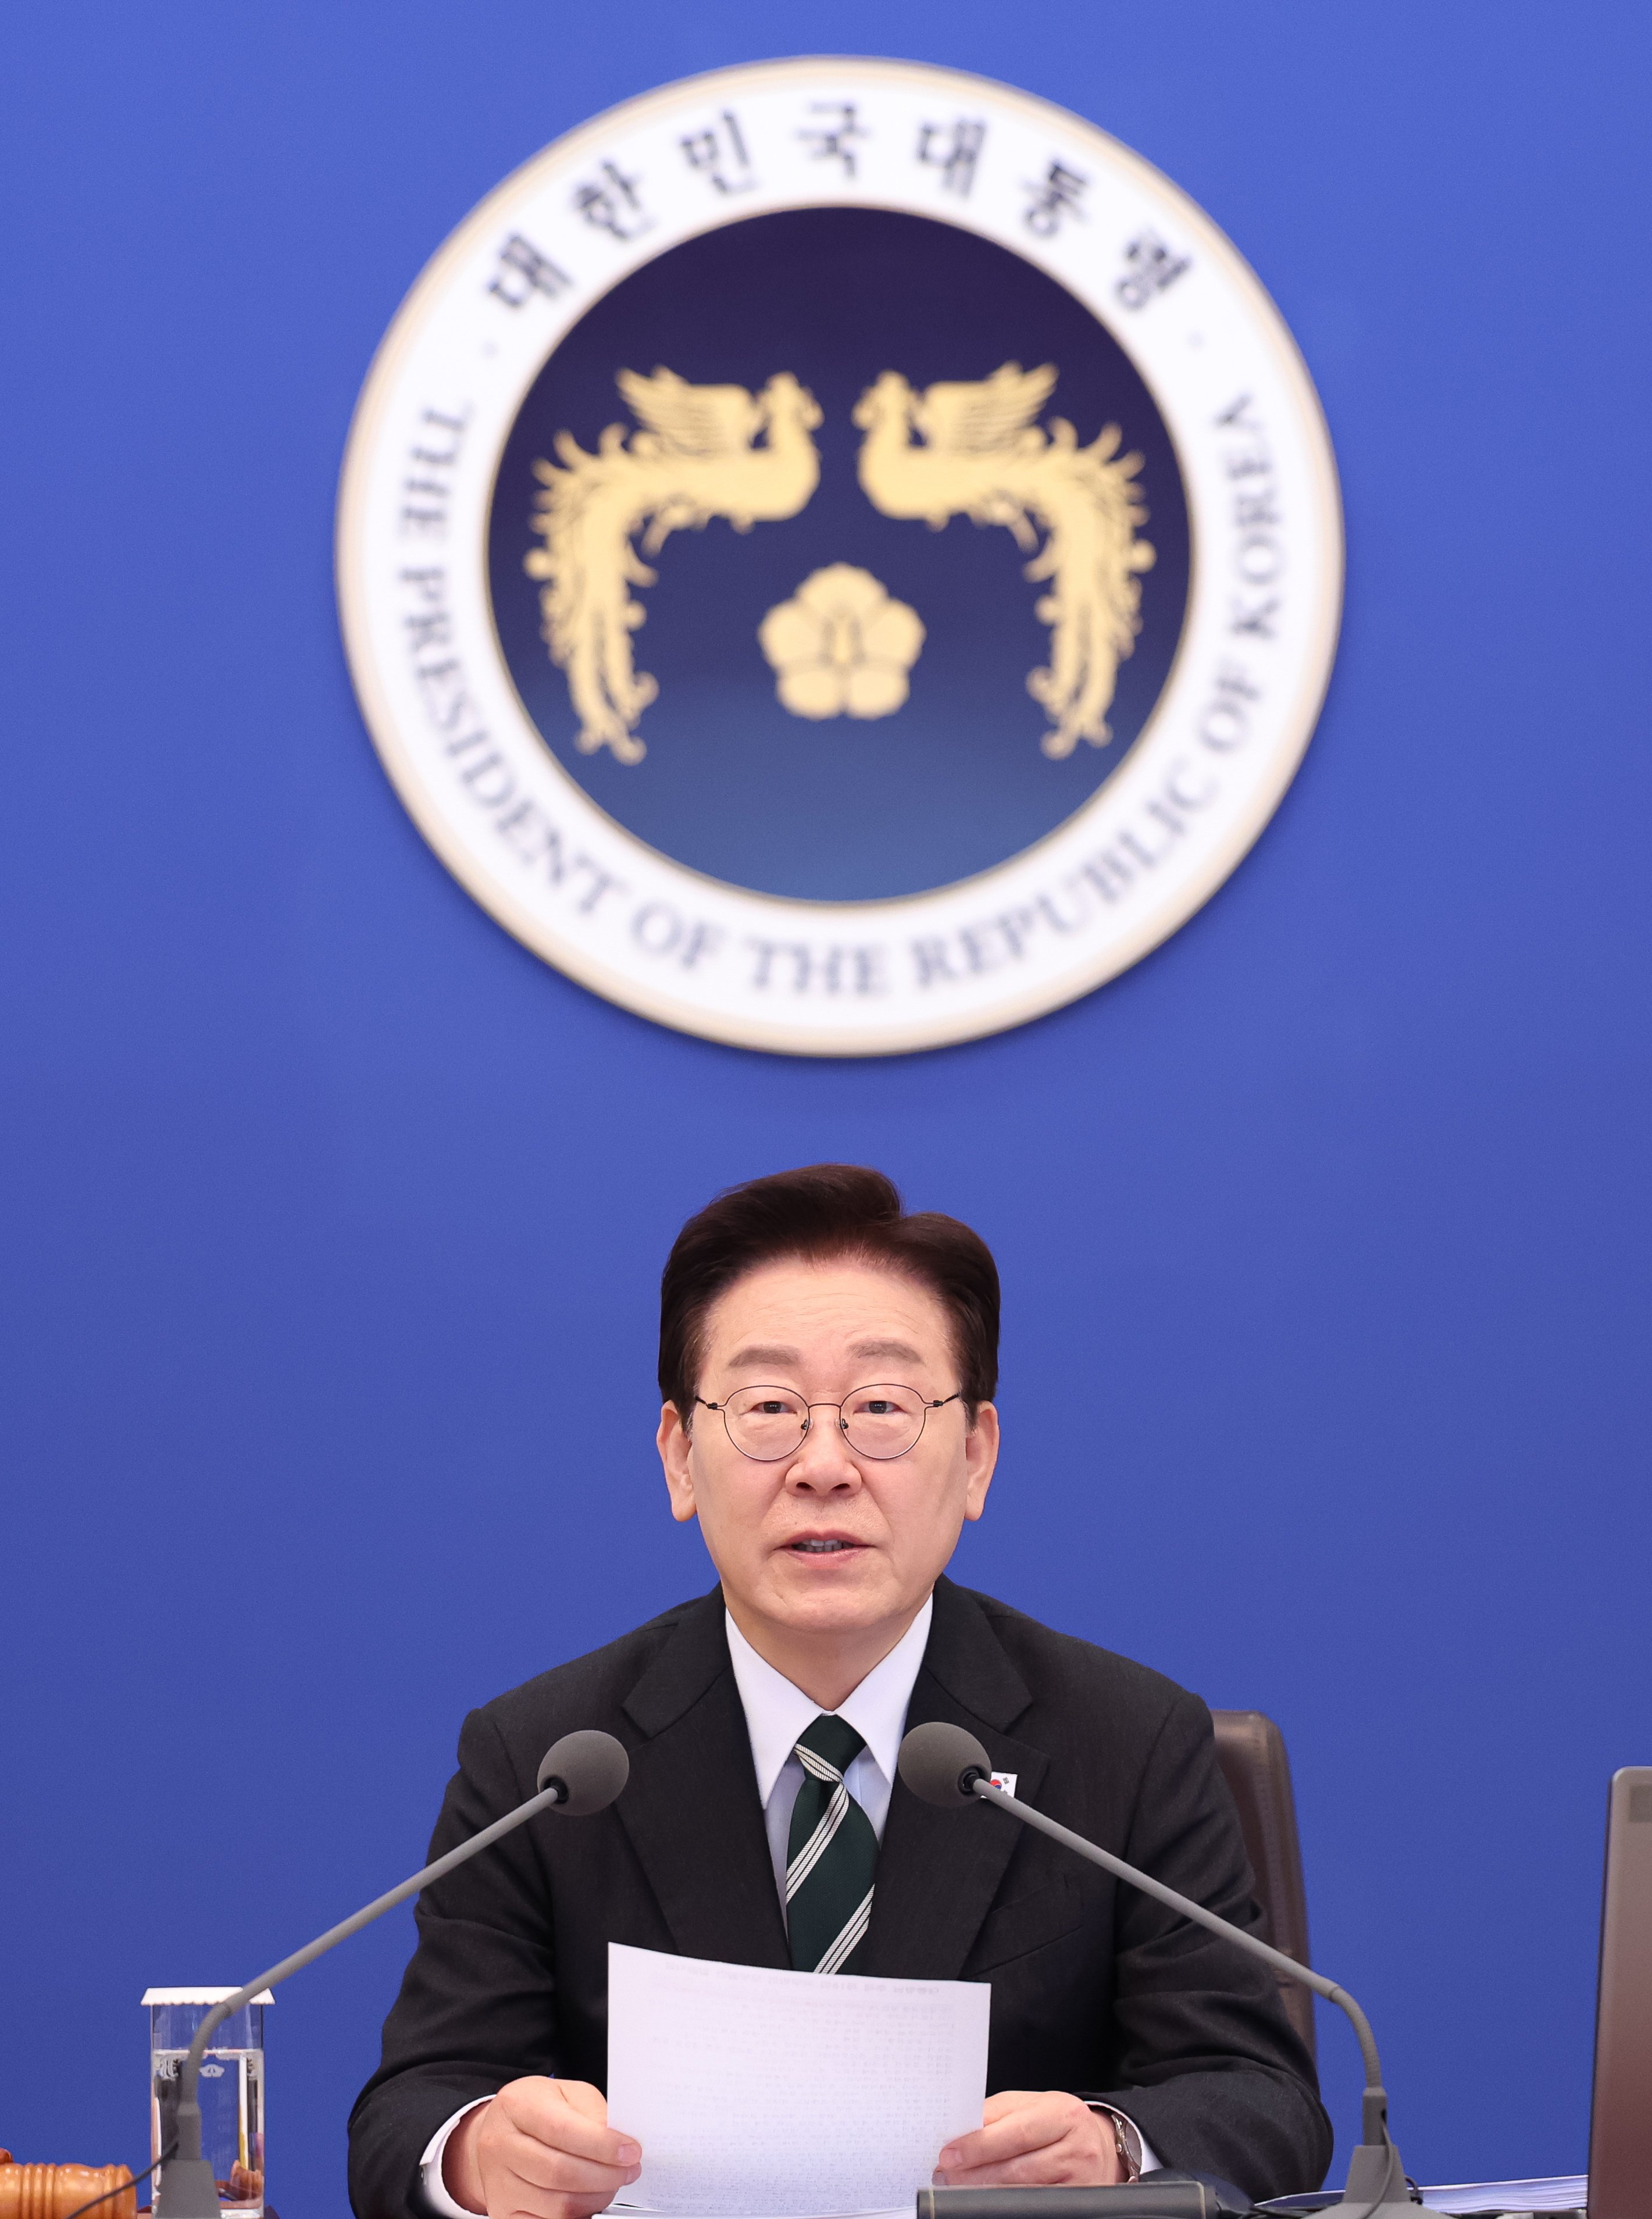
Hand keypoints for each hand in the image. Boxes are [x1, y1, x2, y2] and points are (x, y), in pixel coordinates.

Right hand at [443, 2078, 641, 2218]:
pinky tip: (589, 2199)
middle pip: (558, 2172)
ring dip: (594, 2199)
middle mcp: (500, 2145)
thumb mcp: (566, 2094)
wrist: (498, 2132)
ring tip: (612, 2185)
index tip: (631, 2152)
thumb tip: (618, 2143)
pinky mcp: (503, 2212)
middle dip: (604, 2176)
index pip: (561, 2130)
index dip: (602, 2145)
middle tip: (629, 2171)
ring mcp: (498, 2183)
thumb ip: (591, 2113)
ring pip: (556, 2205)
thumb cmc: (538, 2109)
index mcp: (517, 2105)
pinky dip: (575, 2216)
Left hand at [934, 2090, 1122, 2187]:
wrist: (1099, 2145)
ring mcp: (1079, 2182)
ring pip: (1022, 2192)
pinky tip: (985, 2197)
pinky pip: (1033, 2205)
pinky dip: (1005, 2203)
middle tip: (945, 2174)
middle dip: (975, 2174)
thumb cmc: (1058, 2122)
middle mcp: (1076, 2149)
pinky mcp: (1075, 2203)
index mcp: (1063, 2114)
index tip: (949, 2153)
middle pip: (1017, 2168)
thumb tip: (961, 2130)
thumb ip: (998, 2113)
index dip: (980, 2145)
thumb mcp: (1033, 2105)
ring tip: (957, 2185)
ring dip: (983, 2192)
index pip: (1016, 2132)